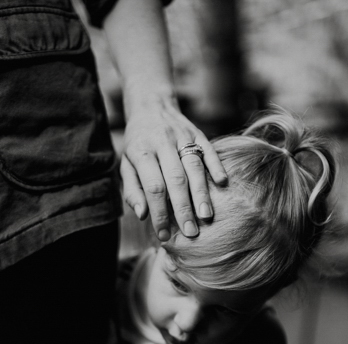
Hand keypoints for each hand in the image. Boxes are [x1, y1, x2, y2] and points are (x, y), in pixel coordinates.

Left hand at [120, 101, 227, 240]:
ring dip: (201, 192)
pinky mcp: (198, 132)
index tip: (163, 235)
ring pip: (194, 166)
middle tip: (191, 232)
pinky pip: (209, 150)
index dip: (159, 212)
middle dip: (183, 208)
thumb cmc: (137, 143)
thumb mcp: (125, 164)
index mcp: (141, 152)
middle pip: (175, 179)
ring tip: (206, 216)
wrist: (151, 105)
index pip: (153, 187)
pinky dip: (216, 166)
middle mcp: (162, 143)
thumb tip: (142, 215)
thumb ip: (132, 189)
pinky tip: (222, 183)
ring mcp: (182, 136)